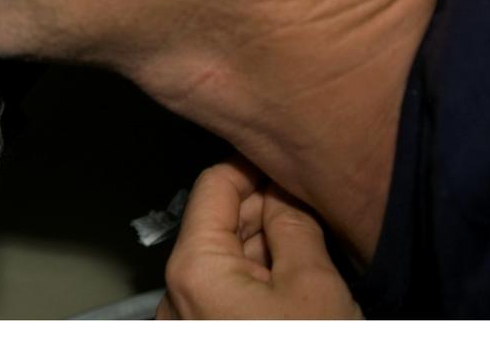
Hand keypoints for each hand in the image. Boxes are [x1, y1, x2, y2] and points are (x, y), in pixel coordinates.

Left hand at [155, 158, 362, 318]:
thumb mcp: (314, 283)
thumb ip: (292, 224)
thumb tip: (283, 191)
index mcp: (193, 267)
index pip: (214, 186)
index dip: (252, 168)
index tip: (285, 163)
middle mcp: (175, 293)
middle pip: (217, 225)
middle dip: (262, 211)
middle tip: (309, 208)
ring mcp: (184, 323)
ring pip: (224, 260)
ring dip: (264, 247)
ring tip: (309, 250)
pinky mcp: (201, 339)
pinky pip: (224, 295)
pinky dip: (257, 281)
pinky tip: (295, 287)